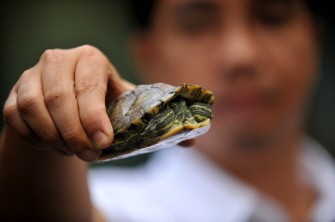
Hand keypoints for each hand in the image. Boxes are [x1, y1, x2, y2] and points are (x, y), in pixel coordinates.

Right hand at [3, 45, 134, 160]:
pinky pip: (14, 116)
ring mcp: (32, 73)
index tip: (103, 143)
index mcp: (90, 58)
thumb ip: (137, 107)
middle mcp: (58, 59)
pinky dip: (32, 136)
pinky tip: (50, 145)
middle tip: (89, 154)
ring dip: (52, 137)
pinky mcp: (15, 90)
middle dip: (74, 134)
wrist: (71, 101)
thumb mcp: (121, 99)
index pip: (88, 87)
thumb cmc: (102, 99)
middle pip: (58, 99)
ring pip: (32, 107)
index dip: (94, 118)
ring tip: (71, 151)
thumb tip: (162, 129)